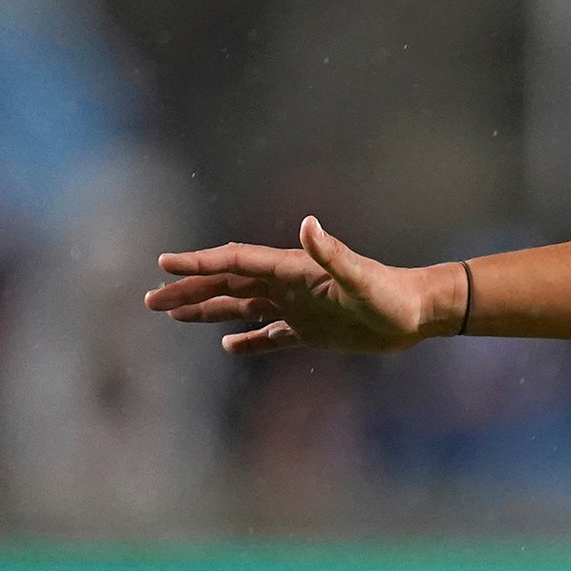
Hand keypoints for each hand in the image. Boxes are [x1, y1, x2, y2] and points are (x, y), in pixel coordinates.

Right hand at [146, 216, 461, 354]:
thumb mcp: (360, 277)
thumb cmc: (392, 294)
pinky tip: (228, 345)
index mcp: (292, 269)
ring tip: (171, 314)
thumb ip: (332, 254)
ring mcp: (297, 308)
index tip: (165, 263)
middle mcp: (288, 286)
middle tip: (151, 298)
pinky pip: (271, 336)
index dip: (200, 263)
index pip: (236, 261)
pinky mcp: (311, 332)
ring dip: (207, 310)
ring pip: (241, 307)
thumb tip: (308, 225)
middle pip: (227, 284)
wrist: (419, 314)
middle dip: (189, 290)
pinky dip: (250, 341)